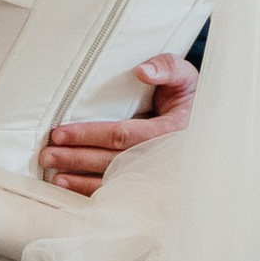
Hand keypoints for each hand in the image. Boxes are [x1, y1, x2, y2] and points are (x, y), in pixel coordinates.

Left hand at [41, 56, 196, 196]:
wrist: (211, 125)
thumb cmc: (191, 97)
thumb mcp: (185, 76)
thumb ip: (166, 67)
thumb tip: (142, 71)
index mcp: (172, 131)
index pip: (123, 135)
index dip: (89, 135)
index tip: (60, 133)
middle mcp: (164, 158)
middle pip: (113, 162)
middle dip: (77, 159)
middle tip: (47, 155)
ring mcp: (158, 175)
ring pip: (114, 181)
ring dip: (81, 180)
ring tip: (55, 177)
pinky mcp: (151, 185)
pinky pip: (120, 192)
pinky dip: (95, 193)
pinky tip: (74, 190)